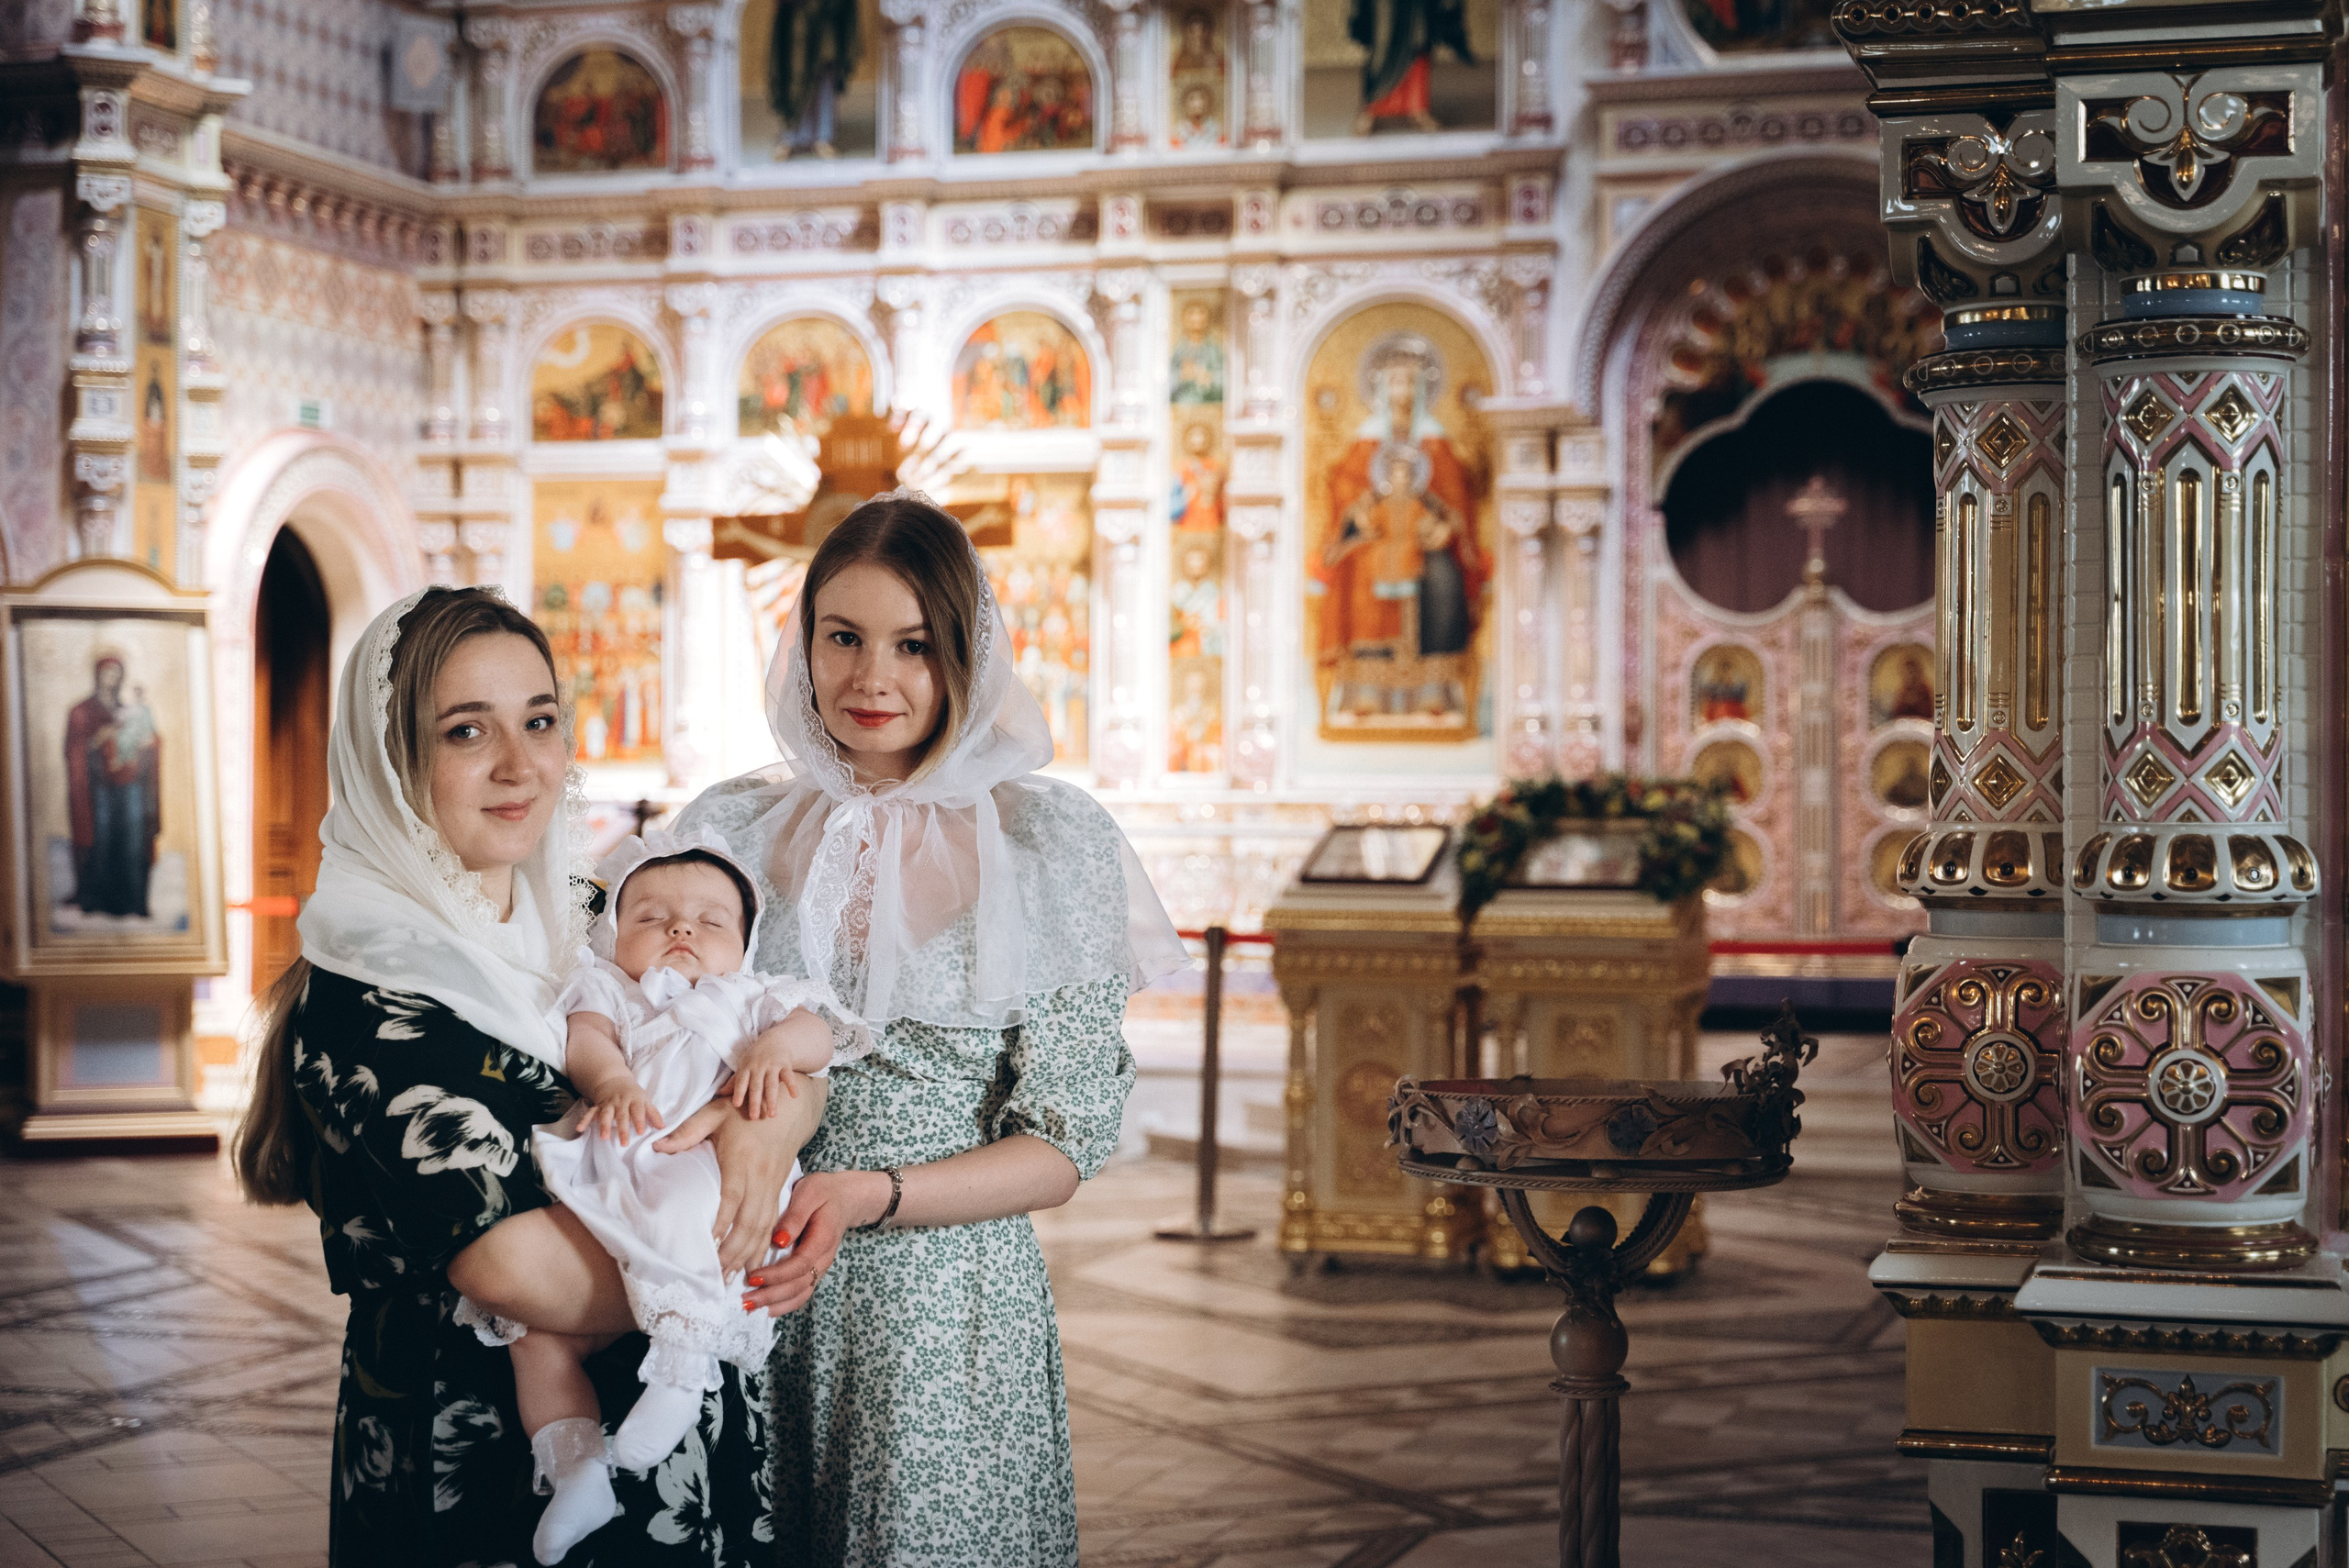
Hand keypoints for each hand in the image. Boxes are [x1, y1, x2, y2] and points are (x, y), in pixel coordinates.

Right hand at [580, 1081, 662, 1141]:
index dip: (639, 1121)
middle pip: (622, 1115)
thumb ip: (653, 1114)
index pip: (638, 1111)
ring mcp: (608, 1103)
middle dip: (622, 1129)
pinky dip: (584, 1120)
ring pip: (605, 1114)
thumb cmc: (633, 1094)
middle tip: (624, 1142)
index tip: (641, 1132)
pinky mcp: (598, 1106)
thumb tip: (663, 1127)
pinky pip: (590, 1112)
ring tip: (603, 1137)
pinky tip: (580, 1128)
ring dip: (604, 1125)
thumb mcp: (645, 1100)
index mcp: (634, 1100)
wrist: (614, 1080)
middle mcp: (621, 1102)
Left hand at [656, 1077, 827, 1274]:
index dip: (722, 1224)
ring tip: (733, 1279)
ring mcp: (772, 1187)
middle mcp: (760, 1178)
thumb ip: (687, 1131)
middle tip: (718, 1277)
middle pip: (749, 1222)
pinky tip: (755, 1263)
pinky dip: (765, 1246)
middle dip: (734, 1252)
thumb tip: (657, 1146)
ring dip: (750, 1254)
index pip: (731, 1199)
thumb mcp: (715, 1113)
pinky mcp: (779, 1191)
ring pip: (764, 1228)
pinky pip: (773, 1223)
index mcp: (742, 1162)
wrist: (788, 1107)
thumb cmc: (746, 1110)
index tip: (708, 1245)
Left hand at [743, 1169, 892, 1316]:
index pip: (799, 1265)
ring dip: (776, 1304)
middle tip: (746, 1299)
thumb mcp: (810, 1193)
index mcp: (822, 1240)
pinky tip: (766, 1307)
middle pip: (799, 1286)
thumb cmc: (824, 1192)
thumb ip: (795, 1216)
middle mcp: (823, 1259)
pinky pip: (801, 1292)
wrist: (845, 1197)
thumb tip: (778, 1240)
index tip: (753, 1276)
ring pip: (800, 1294)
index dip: (776, 1275)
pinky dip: (784, 1303)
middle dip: (771, 1295)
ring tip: (751, 1308)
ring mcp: (819, 1267)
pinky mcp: (813, 1270)